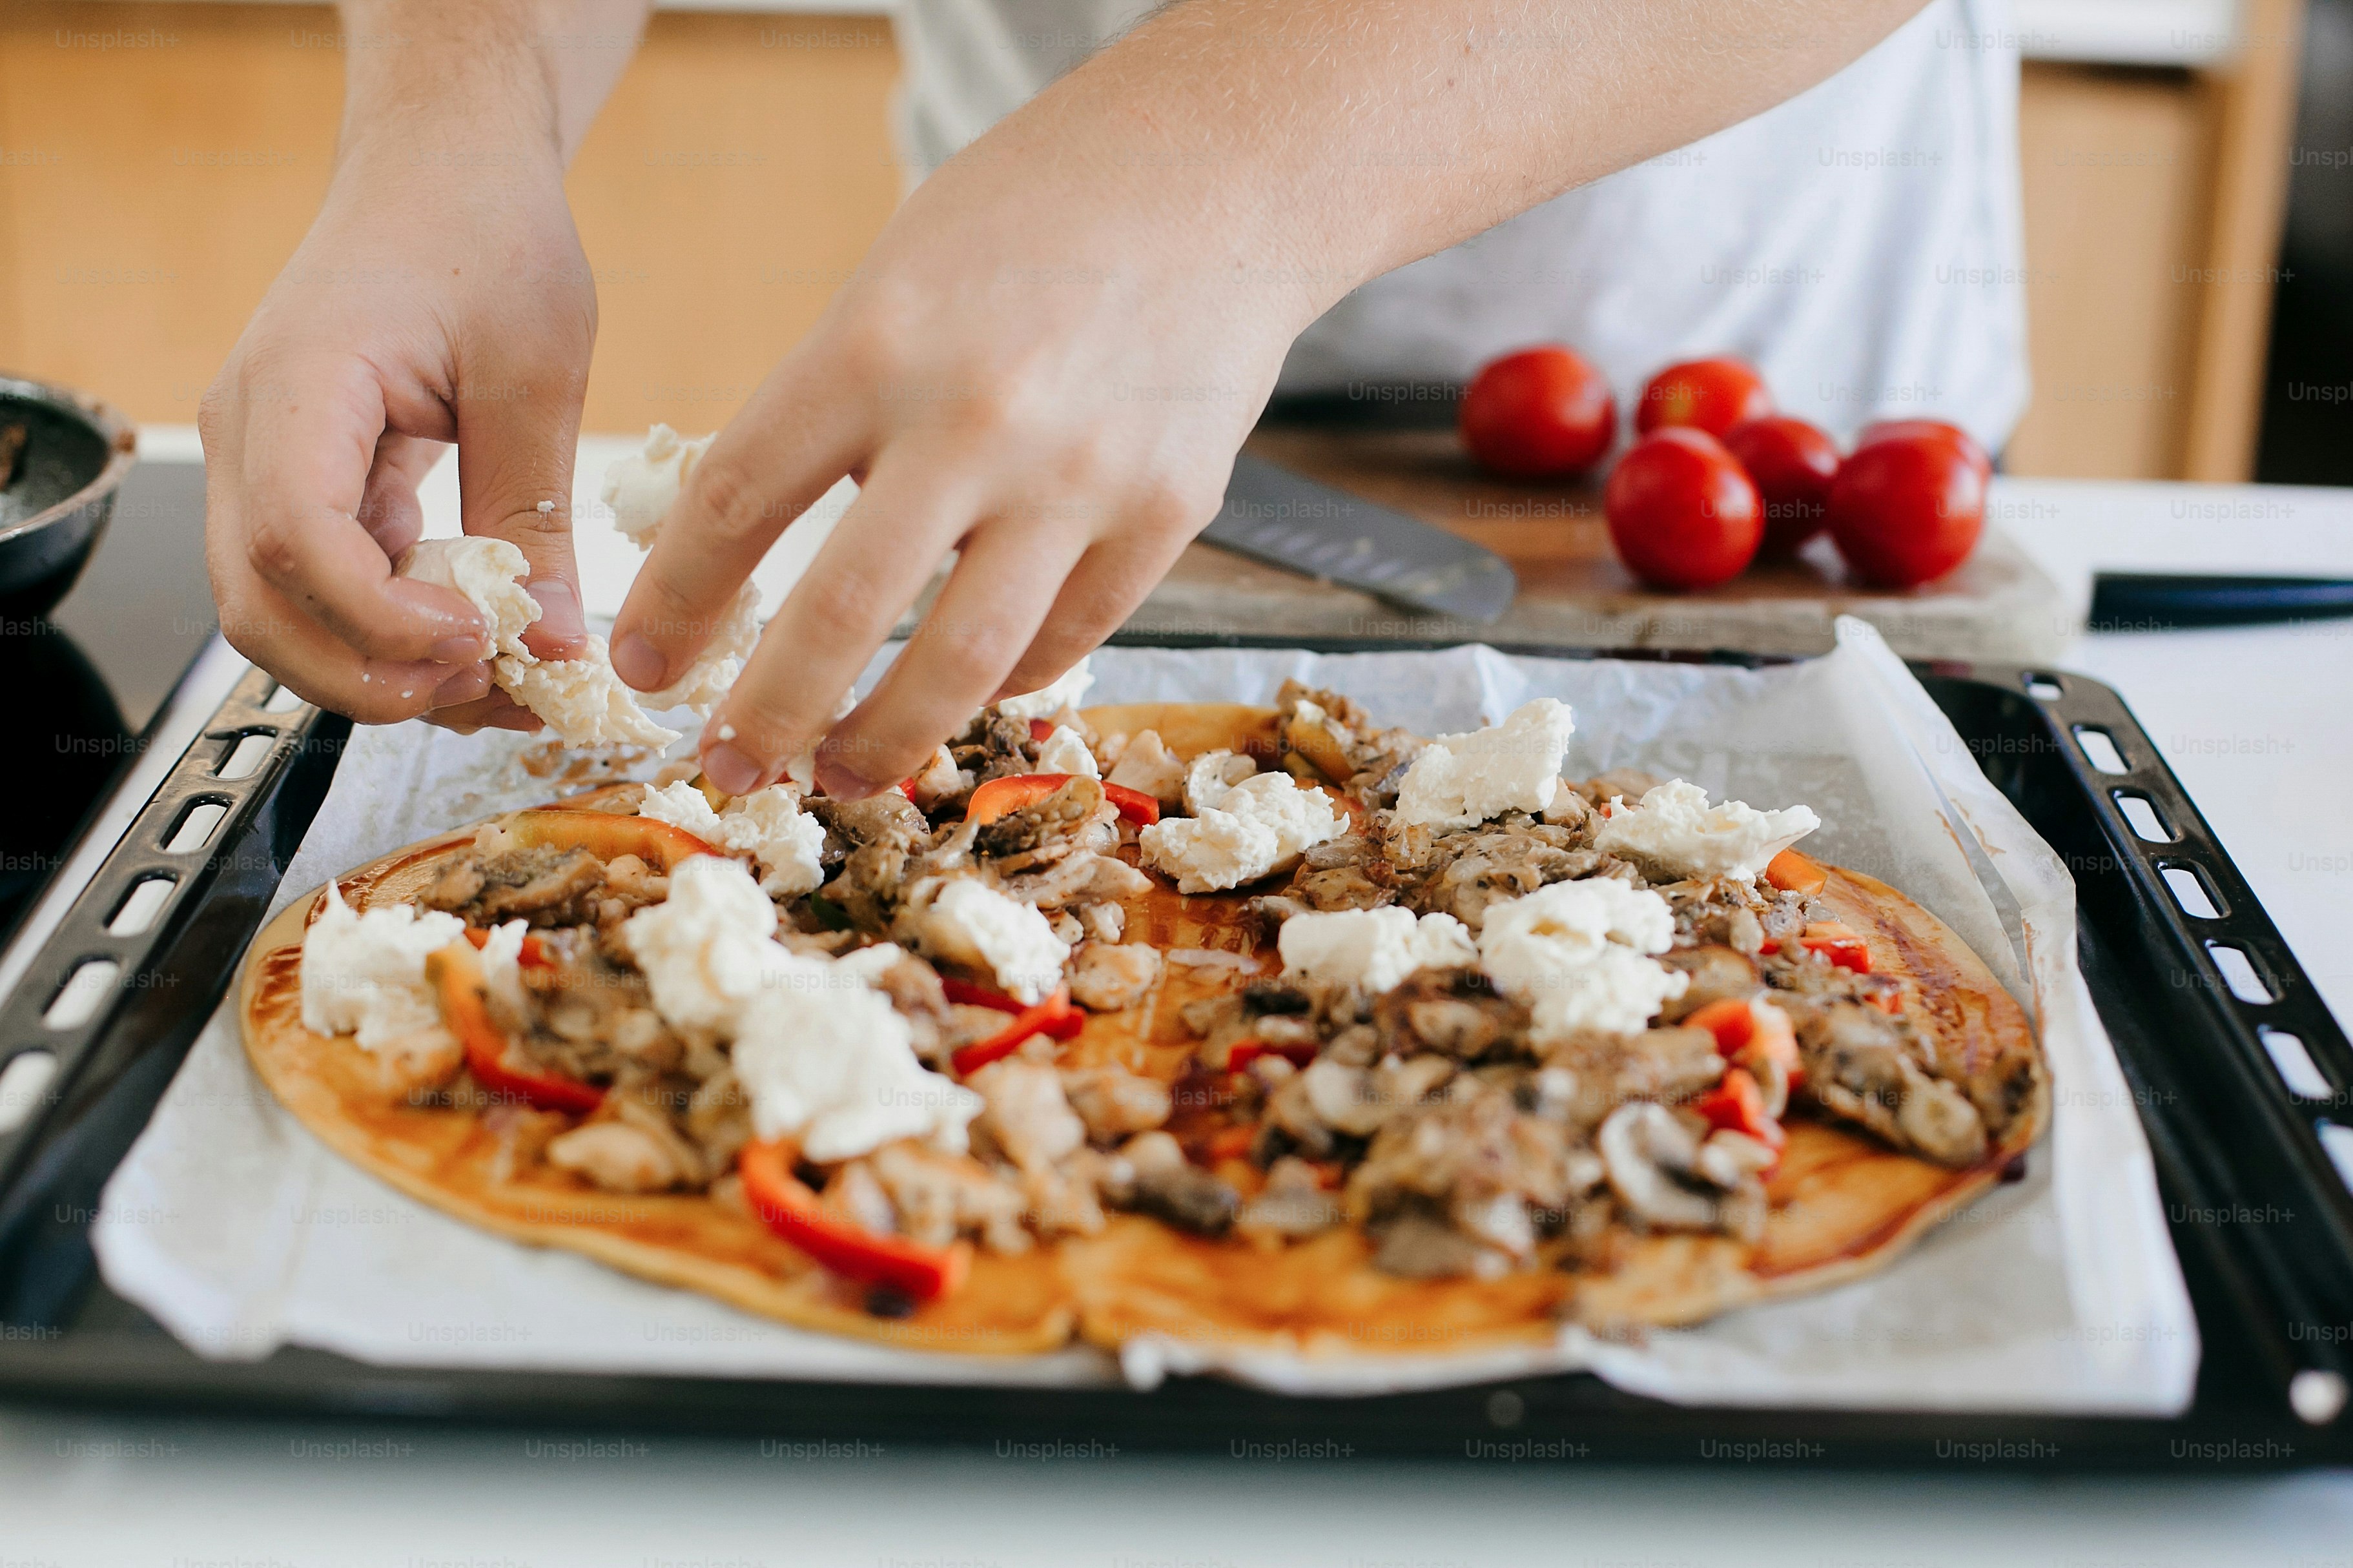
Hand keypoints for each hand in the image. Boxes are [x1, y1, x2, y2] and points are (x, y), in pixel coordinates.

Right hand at [201, 128, 594, 732]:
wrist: (446, 170)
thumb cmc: (486, 237)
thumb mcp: (538, 375)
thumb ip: (536, 514)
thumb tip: (555, 642)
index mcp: (300, 385)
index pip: (293, 538)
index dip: (379, 617)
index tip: (476, 640)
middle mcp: (252, 432)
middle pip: (260, 606)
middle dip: (370, 675)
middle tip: (488, 686)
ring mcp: (267, 462)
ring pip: (281, 614)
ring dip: (382, 670)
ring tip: (499, 679)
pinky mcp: (306, 484)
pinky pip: (326, 588)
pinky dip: (394, 635)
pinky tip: (483, 644)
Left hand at [609, 128, 1316, 795]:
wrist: (1217, 176)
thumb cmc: (1030, 223)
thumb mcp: (895, 280)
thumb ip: (834, 409)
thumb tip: (759, 560)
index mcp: (877, 344)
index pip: (740, 503)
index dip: (676, 604)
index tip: (643, 666)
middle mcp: (976, 419)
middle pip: (843, 615)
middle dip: (770, 717)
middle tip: (731, 772)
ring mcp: (1082, 477)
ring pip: (964, 665)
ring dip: (887, 742)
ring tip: (845, 775)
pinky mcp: (1167, 514)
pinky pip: (1068, 640)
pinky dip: (1006, 680)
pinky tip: (970, 689)